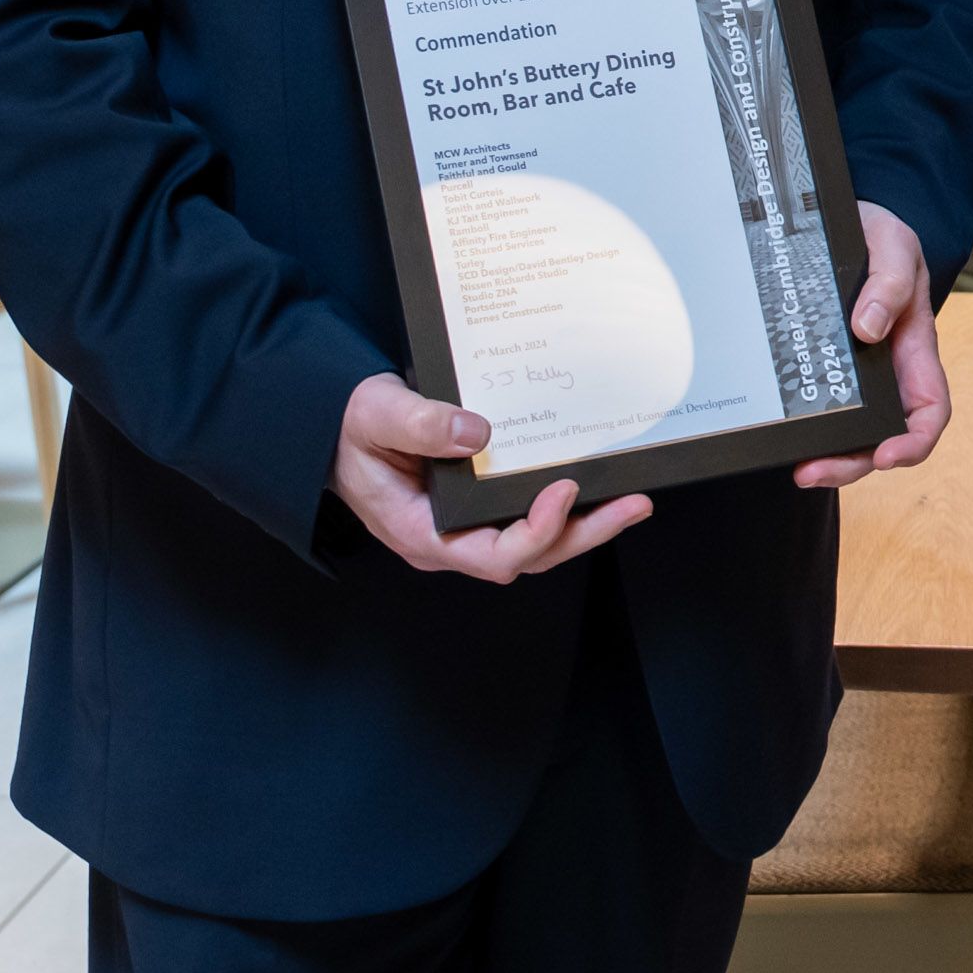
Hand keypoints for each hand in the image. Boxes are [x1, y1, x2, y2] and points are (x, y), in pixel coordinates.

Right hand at [331, 371, 650, 581]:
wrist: (340, 430)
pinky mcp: (482, 508)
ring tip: (632, 499)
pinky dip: (567, 506)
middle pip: (529, 556)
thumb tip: (475, 432)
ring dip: (585, 524)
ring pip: (538, 543)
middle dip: (583, 533)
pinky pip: (530, 516)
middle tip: (633, 504)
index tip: (562, 489)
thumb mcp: (375, 416)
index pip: (491, 555)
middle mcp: (452, 541)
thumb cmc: (352, 429)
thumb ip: (418, 424)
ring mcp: (469, 528)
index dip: (535, 532)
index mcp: (422, 533)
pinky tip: (597, 483)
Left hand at [794, 203, 951, 488]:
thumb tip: (868, 330)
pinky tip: (783, 434)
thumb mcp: (894, 244)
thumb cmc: (880, 234)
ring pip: (848, 430)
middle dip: (854, 463)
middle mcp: (886, 369)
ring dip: (827, 456)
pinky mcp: (820, 364)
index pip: (929, 409)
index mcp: (913, 347)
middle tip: (813, 471)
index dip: (913, 441)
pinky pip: (817, 405)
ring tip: (797, 467)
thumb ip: (890, 282)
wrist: (845, 219)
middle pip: (883, 436)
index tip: (886, 454)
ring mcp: (852, 371)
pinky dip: (805, 428)